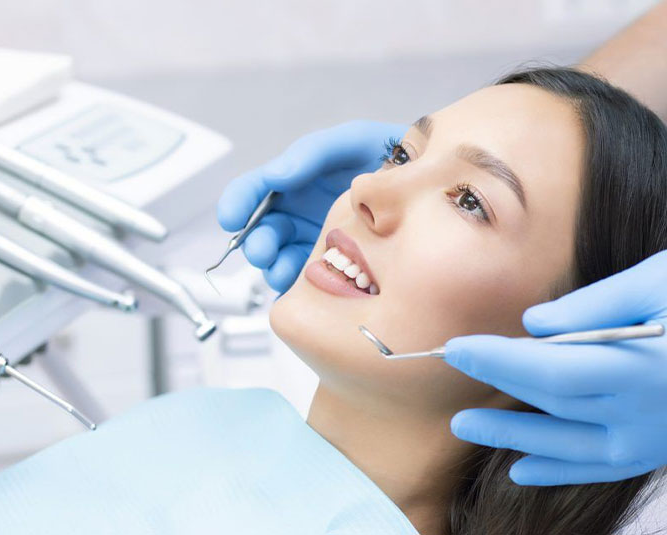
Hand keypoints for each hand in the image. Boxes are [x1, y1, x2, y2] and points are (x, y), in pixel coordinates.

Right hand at [217, 121, 406, 292]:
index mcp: (297, 180)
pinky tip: (300, 283)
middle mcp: (302, 211)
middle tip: (264, 250)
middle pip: (264, 230)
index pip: (255, 190)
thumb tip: (276, 176)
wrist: (435, 183)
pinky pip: (306, 278)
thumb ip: (312, 154)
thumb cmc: (393, 156)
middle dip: (257, 242)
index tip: (231, 217)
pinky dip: (296, 283)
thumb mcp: (351, 143)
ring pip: (280, 258)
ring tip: (282, 270)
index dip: (238, 202)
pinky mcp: (335, 265)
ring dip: (273, 265)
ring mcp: (317, 239)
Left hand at [444, 238, 666, 484]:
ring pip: (575, 447)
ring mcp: (666, 436)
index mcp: (657, 366)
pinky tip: (521, 468)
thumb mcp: (660, 276)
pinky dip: (561, 469)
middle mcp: (659, 412)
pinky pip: (605, 466)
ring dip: (517, 437)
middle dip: (499, 390)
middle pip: (559, 406)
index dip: (500, 360)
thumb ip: (592, 306)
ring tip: (468, 426)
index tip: (457, 346)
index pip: (557, 369)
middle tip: (450, 377)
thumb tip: (531, 326)